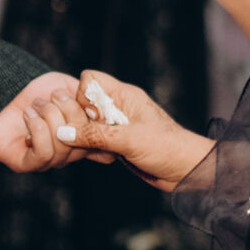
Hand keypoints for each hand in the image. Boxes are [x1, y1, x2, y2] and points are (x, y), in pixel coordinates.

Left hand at [0, 71, 100, 172]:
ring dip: (49, 116)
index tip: (93, 108)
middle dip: (69, 110)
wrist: (1, 89)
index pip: (106, 145)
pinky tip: (28, 116)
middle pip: (86, 139)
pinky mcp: (28, 164)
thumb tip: (105, 111)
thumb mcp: (69, 87)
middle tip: (51, 96)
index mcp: (82, 135)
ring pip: (65, 144)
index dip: (103, 128)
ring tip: (35, 105)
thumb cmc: (34, 88)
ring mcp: (49, 160)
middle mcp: (68, 151)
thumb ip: (91, 98)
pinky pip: (45, 153)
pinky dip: (38, 129)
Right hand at [49, 69, 215, 191]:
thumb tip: (63, 133)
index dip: (82, 97)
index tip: (91, 116)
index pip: (90, 80)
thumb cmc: (167, 147)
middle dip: (80, 121)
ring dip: (87, 138)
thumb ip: (95, 135)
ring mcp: (119, 123)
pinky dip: (94, 149)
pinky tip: (106, 159)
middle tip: (90, 138)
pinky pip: (95, 139)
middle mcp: (120, 106)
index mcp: (125, 95)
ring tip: (103, 151)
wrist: (187, 169)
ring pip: (88, 123)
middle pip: (84, 103)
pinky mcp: (118, 141)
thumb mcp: (128, 140)